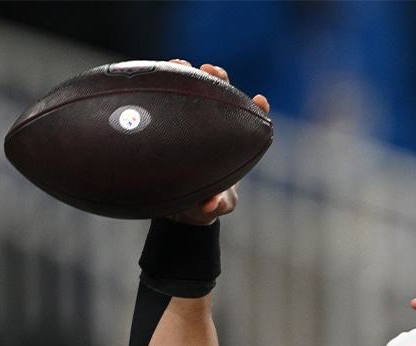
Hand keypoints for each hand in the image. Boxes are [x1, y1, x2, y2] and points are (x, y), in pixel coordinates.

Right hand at [164, 60, 270, 225]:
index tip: (260, 100)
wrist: (175, 208)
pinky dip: (161, 86)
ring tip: (181, 65)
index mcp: (230, 148)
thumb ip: (212, 207)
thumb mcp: (208, 209)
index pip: (248, 123)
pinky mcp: (167, 123)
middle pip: (222, 98)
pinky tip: (154, 74)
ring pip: (192, 93)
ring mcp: (190, 124)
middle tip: (213, 71)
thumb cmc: (200, 206)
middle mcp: (213, 131)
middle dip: (220, 81)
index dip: (257, 110)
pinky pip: (164, 100)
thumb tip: (209, 203)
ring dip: (189, 75)